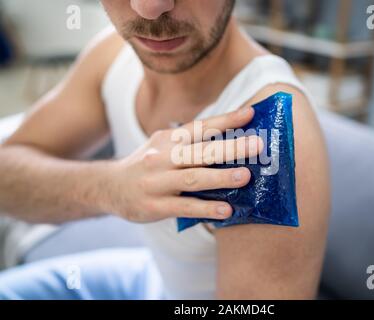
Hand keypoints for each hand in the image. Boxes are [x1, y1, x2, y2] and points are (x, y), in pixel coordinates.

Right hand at [104, 107, 262, 222]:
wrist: (108, 187)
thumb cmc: (146, 165)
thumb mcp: (162, 146)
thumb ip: (189, 144)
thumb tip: (229, 140)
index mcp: (168, 140)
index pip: (200, 127)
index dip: (225, 120)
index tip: (251, 114)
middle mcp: (162, 157)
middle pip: (200, 151)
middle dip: (230, 148)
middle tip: (257, 145)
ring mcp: (157, 182)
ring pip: (193, 178)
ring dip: (221, 177)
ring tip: (246, 176)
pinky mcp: (154, 206)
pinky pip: (184, 207)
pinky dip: (206, 208)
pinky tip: (226, 210)